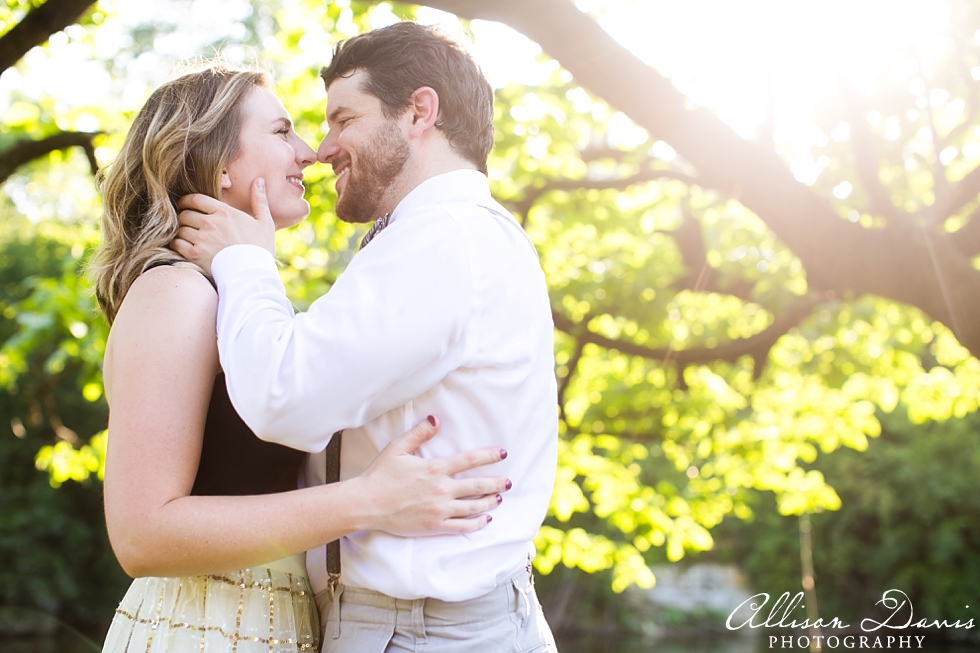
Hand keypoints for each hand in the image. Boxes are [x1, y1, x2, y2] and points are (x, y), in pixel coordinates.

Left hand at [171, 178, 274, 273]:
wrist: (253, 274)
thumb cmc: (260, 249)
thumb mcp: (264, 222)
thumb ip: (259, 200)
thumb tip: (259, 180)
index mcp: (225, 212)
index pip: (196, 199)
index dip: (187, 201)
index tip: (186, 205)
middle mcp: (210, 223)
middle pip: (185, 214)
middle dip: (185, 217)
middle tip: (188, 222)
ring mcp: (201, 239)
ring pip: (180, 229)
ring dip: (182, 231)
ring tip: (187, 236)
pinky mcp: (195, 254)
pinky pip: (177, 243)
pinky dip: (178, 243)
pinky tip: (185, 246)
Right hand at [355, 416, 510, 535]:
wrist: (367, 503)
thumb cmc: (380, 474)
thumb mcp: (398, 448)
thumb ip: (419, 433)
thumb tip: (436, 419)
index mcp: (435, 468)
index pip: (470, 460)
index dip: (489, 456)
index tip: (503, 453)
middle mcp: (441, 489)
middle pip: (477, 485)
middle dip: (497, 483)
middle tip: (509, 482)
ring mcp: (439, 509)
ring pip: (473, 506)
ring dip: (489, 501)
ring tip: (498, 498)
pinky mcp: (434, 526)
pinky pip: (462, 526)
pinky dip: (476, 523)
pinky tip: (485, 519)